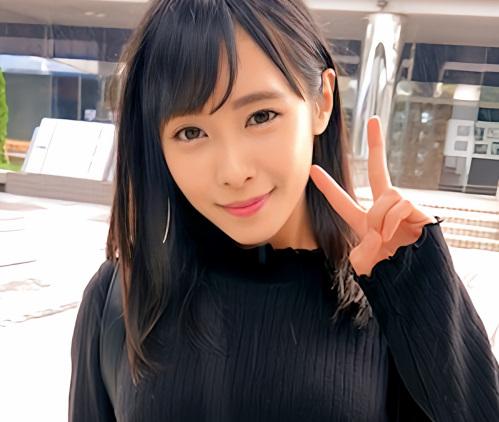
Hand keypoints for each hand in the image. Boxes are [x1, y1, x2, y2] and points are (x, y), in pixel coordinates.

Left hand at [309, 116, 435, 277]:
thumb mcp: (362, 264)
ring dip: (380, 217)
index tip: (313, 170)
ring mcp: (401, 209)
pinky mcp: (419, 211)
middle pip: (378, 171)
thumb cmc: (387, 277)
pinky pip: (400, 203)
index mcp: (364, 223)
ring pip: (386, 195)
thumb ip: (359, 247)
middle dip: (377, 144)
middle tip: (373, 119)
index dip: (327, 186)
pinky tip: (396, 234)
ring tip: (384, 237)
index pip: (342, 201)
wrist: (412, 285)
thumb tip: (376, 230)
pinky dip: (392, 220)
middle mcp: (383, 211)